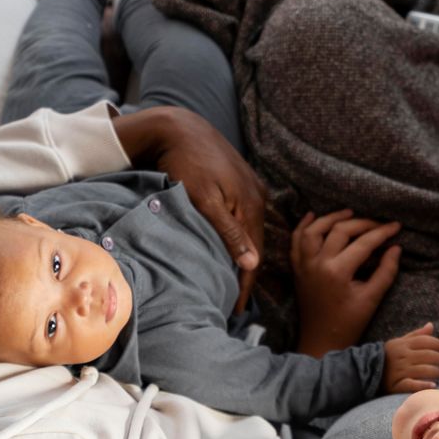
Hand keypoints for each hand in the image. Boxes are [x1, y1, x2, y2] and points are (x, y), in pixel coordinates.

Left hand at [112, 107, 264, 308]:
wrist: (180, 128)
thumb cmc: (186, 163)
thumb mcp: (204, 200)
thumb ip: (229, 233)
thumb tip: (252, 264)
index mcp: (252, 205)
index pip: (254, 256)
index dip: (245, 285)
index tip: (236, 310)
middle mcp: (258, 198)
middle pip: (254, 246)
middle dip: (245, 274)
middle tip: (233, 304)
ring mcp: (250, 190)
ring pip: (248, 233)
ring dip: (241, 257)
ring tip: (230, 282)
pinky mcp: (240, 185)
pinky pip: (242, 220)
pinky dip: (237, 238)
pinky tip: (228, 249)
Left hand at [291, 209, 401, 355]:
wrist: (321, 341)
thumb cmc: (349, 323)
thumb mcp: (372, 299)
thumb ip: (385, 272)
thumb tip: (396, 248)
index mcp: (338, 272)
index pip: (364, 243)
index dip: (382, 232)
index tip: (396, 226)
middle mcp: (318, 263)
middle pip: (340, 230)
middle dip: (362, 223)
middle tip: (378, 224)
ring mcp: (304, 265)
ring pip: (314, 230)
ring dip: (331, 217)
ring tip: (349, 213)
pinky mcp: (297, 269)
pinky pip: (296, 241)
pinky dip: (303, 226)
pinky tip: (313, 216)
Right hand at [382, 324, 438, 393]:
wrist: (366, 371)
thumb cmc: (388, 356)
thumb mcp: (399, 342)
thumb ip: (416, 335)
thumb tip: (431, 325)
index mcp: (403, 345)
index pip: (426, 341)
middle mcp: (402, 357)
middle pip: (428, 355)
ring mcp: (399, 371)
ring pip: (424, 370)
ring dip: (436, 372)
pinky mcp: (396, 385)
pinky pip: (413, 385)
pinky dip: (424, 385)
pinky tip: (433, 385)